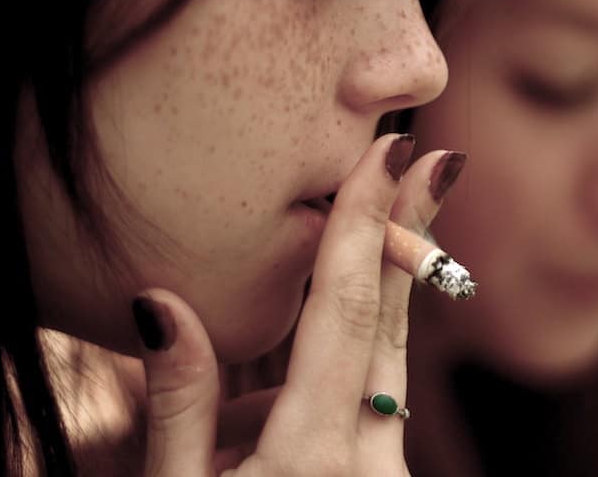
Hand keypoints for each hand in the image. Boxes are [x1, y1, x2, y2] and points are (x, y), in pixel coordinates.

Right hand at [132, 134, 462, 474]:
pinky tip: (261, 410)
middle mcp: (368, 462)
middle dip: (404, 236)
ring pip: (379, 359)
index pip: (344, 313)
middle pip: (388, 322)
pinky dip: (330, 369)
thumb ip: (177, 403)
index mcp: (312, 459)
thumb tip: (161, 302)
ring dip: (354, 307)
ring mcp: (385, 474)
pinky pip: (365, 400)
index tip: (396, 153)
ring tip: (313, 299)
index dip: (366, 223)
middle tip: (436, 162)